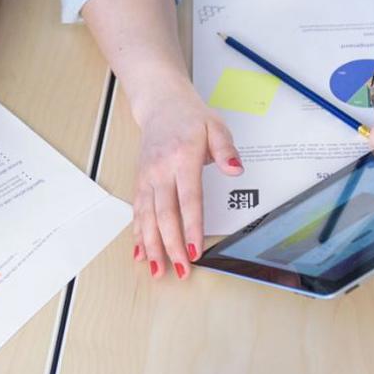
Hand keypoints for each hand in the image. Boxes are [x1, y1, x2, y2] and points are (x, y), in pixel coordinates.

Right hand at [131, 86, 240, 280]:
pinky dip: (137, 234)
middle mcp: (161, 170)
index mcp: (182, 158)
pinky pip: (137, 211)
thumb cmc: (189, 117)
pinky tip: (140, 252)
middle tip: (180, 269)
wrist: (160, 103)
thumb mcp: (216, 126)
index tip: (195, 249)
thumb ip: (227, 150)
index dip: (191, 227)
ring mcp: (147, 177)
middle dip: (171, 245)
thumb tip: (236, 170)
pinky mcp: (140, 181)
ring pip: (146, 217)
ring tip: (157, 269)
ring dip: (151, 246)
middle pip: (164, 214)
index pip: (188, 199)